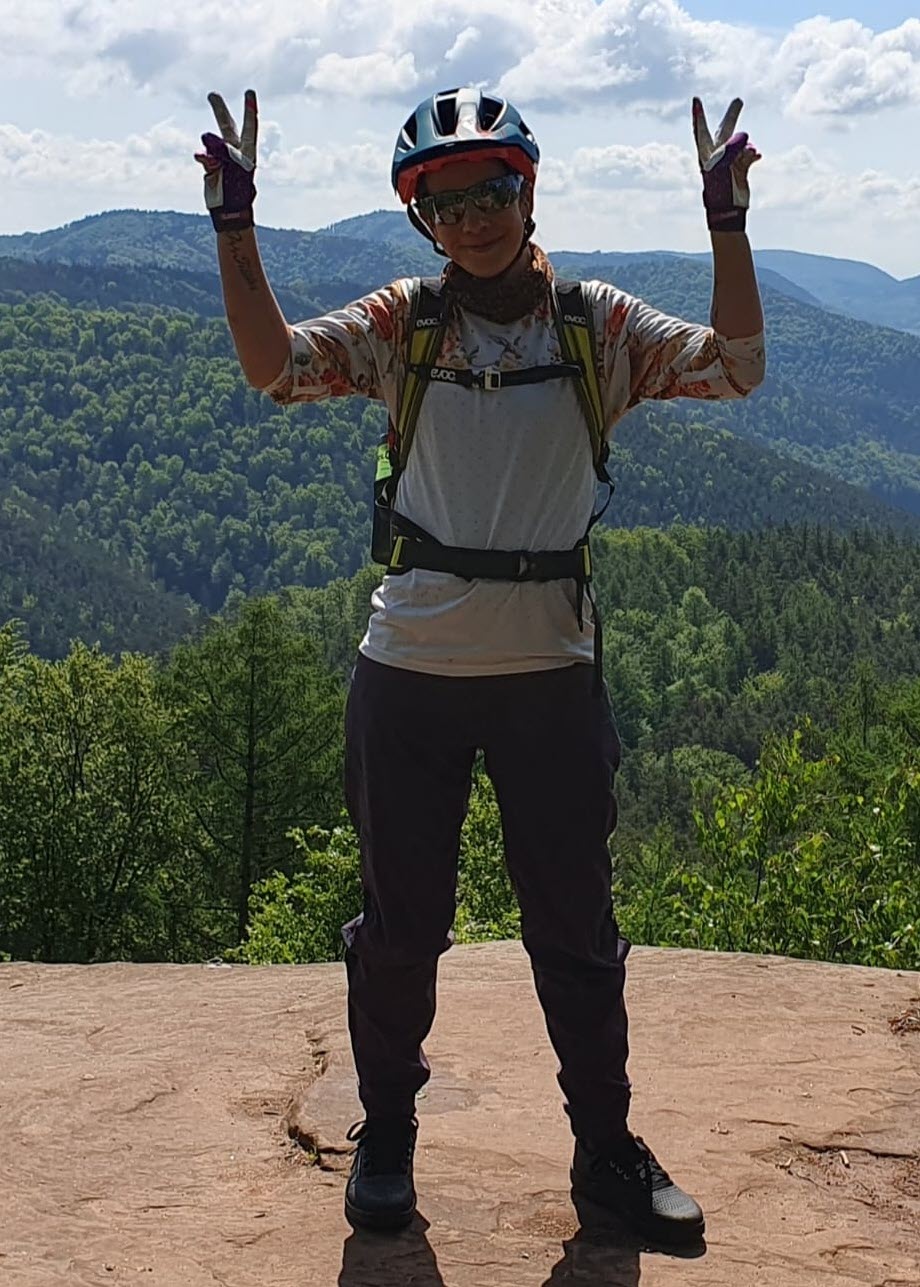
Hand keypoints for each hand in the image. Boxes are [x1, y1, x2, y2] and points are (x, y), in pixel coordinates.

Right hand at [195, 89, 257, 232]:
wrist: (230, 214)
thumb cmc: (237, 194)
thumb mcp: (234, 171)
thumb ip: (221, 151)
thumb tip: (205, 138)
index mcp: (247, 153)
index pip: (249, 127)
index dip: (249, 109)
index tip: (249, 92)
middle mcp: (234, 153)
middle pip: (227, 127)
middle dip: (219, 111)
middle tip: (211, 95)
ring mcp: (221, 160)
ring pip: (212, 142)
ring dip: (211, 145)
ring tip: (216, 163)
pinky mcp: (210, 168)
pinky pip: (203, 157)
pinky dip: (202, 158)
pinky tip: (202, 160)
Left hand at [692, 97, 760, 232]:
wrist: (728, 212)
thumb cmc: (719, 191)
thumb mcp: (721, 169)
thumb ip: (731, 149)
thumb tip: (745, 136)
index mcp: (706, 155)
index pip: (701, 131)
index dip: (699, 115)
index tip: (696, 99)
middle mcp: (717, 156)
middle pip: (725, 131)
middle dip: (732, 116)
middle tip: (739, 101)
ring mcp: (730, 162)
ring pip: (742, 144)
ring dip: (748, 147)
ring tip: (752, 152)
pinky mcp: (741, 169)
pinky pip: (749, 155)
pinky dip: (753, 154)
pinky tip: (757, 156)